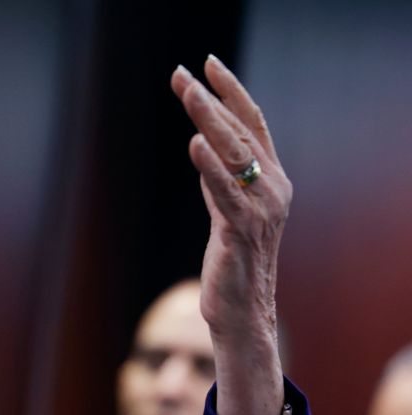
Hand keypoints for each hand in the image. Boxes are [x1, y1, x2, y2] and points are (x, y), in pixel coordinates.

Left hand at [171, 55, 290, 414]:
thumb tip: (202, 146)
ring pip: (234, 155)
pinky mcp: (241, 232)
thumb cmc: (232, 260)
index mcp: (272, 178)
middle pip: (241, 132)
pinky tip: (194, 145)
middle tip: (182, 73)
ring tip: (187, 93)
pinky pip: (226, 193)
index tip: (207, 63)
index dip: (232, 91)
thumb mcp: (225, 209)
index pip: (253, 122)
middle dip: (211, 99)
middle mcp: (273, 188)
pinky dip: (210, 167)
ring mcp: (261, 209)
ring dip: (208, 121)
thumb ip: (219, 178)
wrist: (242, 311)